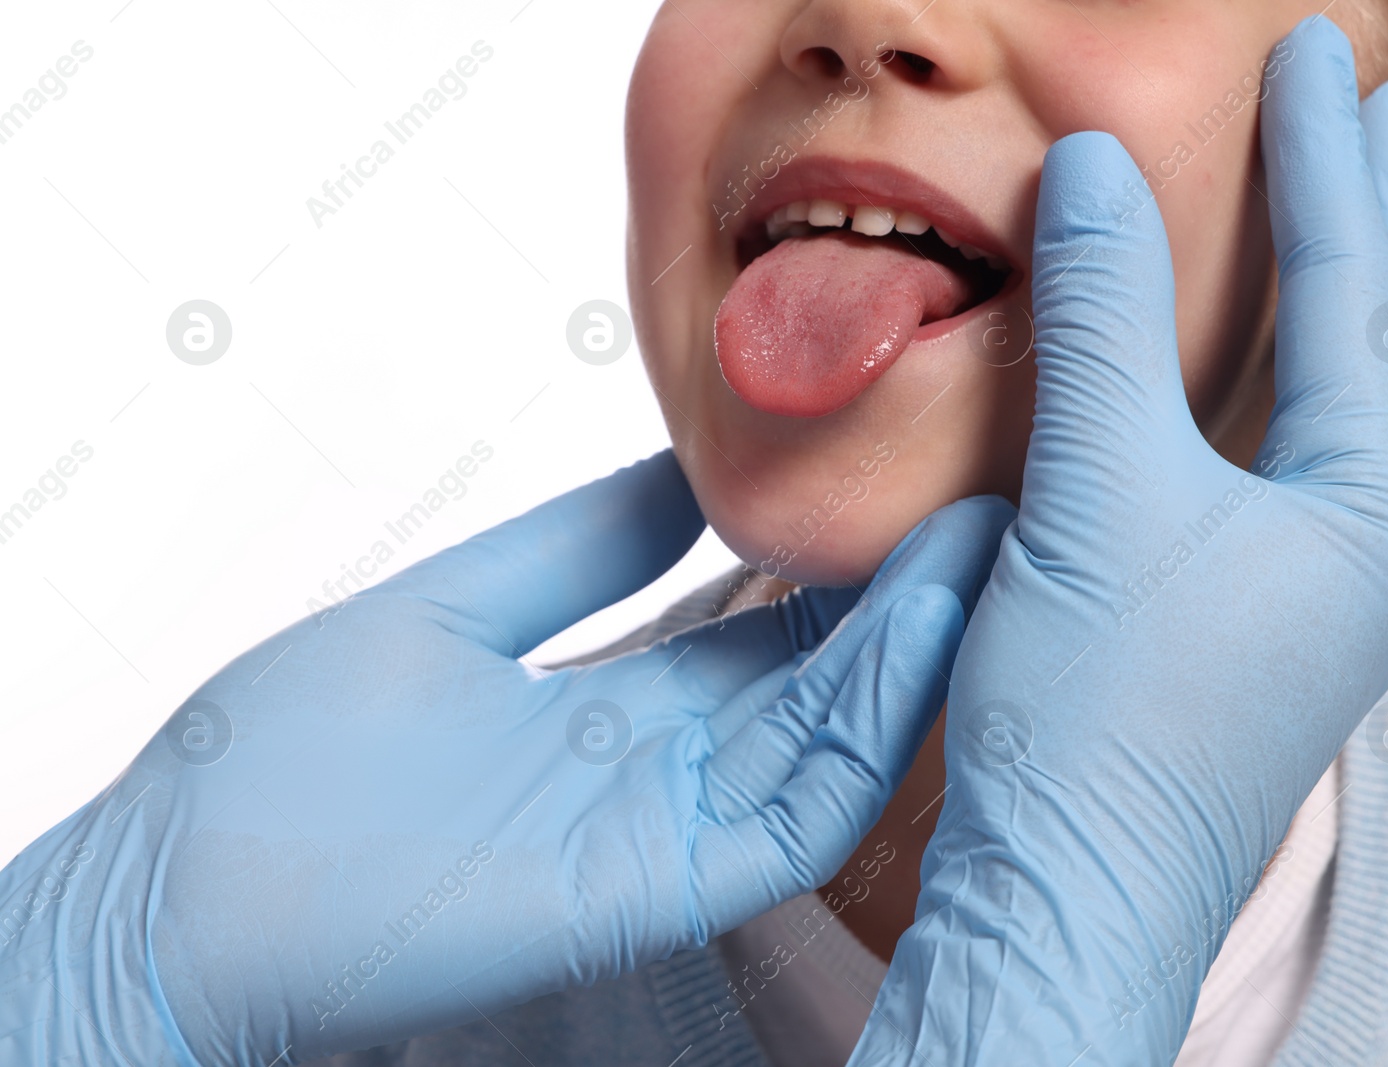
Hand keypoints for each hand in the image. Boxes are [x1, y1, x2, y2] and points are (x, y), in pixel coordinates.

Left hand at [0, 451, 1011, 1065]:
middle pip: (818, 687)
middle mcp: (658, 773)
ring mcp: (662, 832)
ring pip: (829, 746)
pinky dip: (866, 733)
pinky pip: (790, 812)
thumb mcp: (455, 609)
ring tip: (981, 553)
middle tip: (993, 510)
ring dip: (910, 656)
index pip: (766, 637)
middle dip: (908, 604)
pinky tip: (917, 642)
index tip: (918, 485)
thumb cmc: (285, 767)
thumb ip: (573, 550)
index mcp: (616, 709)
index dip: (850, 568)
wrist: (185, 892)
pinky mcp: (647, 884)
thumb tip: (678, 469)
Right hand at [850, 17, 1387, 1063]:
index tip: (1307, 60)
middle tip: (1368, 112)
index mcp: (1358, 516)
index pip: (1352, 298)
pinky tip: (1233, 379)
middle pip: (1376, 351)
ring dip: (1324, 303)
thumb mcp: (1096, 493)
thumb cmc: (1095, 717)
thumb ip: (1099, 321)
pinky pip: (1268, 472)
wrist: (1062, 890)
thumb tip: (1091, 169)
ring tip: (1333, 217)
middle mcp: (1350, 555)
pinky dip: (1260, 392)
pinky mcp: (1225, 627)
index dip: (1325, 167)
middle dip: (1367, 222)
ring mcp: (1293, 597)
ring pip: (1329, 415)